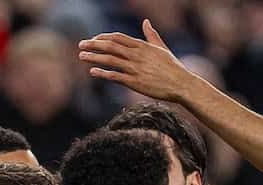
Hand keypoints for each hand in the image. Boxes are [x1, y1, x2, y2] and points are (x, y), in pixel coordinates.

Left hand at [79, 20, 199, 103]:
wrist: (182, 84)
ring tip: (82, 56)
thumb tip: (146, 21)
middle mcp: (137, 55)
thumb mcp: (162, 48)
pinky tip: (93, 72)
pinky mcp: (135, 82)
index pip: (117, 37)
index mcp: (142, 46)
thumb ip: (151, 35)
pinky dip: (103, 73)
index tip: (94, 39)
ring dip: (94, 57)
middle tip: (81, 45)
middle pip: (110, 46)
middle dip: (93, 44)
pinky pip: (115, 76)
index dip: (103, 37)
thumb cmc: (174, 68)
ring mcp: (135, 68)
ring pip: (110, 60)